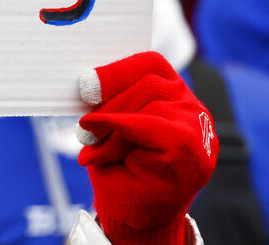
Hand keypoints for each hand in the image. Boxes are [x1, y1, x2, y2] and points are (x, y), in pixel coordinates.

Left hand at [76, 52, 215, 243]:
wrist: (134, 214)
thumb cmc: (120, 165)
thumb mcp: (108, 124)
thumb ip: (107, 100)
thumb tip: (85, 79)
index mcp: (172, 94)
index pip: (150, 64)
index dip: (117, 70)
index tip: (85, 83)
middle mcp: (190, 106)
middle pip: (148, 82)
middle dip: (109, 100)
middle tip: (81, 126)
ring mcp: (196, 126)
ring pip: (148, 102)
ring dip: (110, 124)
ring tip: (89, 146)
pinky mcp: (191, 147)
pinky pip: (150, 126)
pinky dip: (118, 129)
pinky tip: (97, 142)